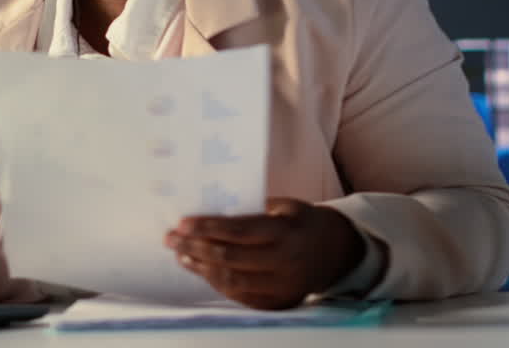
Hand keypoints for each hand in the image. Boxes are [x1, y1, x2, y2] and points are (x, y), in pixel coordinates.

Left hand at [165, 197, 364, 309]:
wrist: (336, 251)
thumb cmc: (300, 221)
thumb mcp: (284, 205)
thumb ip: (250, 209)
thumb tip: (206, 207)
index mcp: (286, 232)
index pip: (239, 231)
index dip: (207, 228)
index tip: (182, 223)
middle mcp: (285, 262)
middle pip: (230, 258)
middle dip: (195, 248)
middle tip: (172, 238)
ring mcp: (283, 286)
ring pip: (232, 281)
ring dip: (201, 268)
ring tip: (181, 254)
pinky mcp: (279, 303)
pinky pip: (240, 297)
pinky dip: (216, 283)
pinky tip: (201, 269)